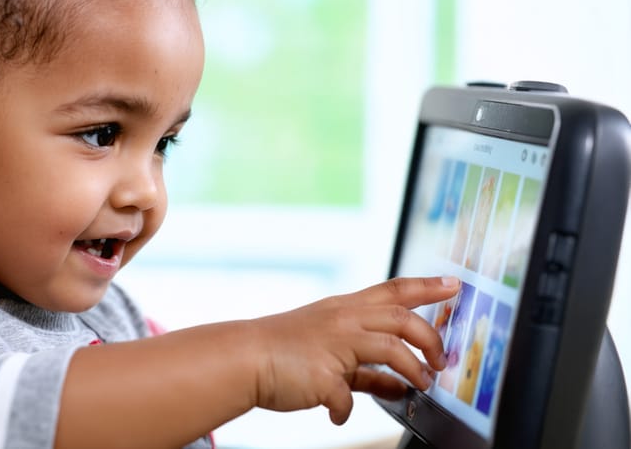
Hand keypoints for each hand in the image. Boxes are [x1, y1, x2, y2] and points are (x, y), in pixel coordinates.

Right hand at [248, 276, 459, 423]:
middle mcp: (343, 321)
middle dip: (430, 338)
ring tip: (421, 386)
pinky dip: (346, 410)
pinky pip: (347, 397)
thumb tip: (398, 383)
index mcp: (344, 308)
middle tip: (441, 360)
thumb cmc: (283, 349)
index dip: (427, 286)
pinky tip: (338, 414)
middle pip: (402, 319)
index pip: (394, 290)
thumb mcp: (327, 345)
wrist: (244, 357)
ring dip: (413, 371)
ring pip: (391, 350)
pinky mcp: (324, 375)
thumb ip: (365, 365)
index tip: (453, 284)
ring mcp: (334, 345)